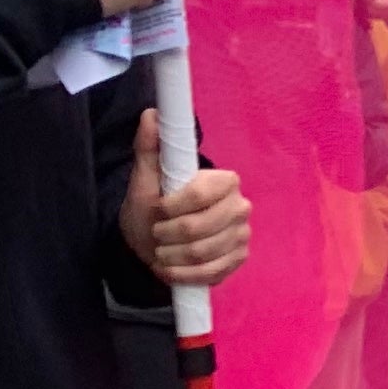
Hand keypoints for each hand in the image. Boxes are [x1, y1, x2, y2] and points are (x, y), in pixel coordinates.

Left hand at [123, 111, 250, 287]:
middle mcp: (240, 206)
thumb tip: (151, 114)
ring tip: (162, 250)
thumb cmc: (152, 208)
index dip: (173, 206)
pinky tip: (172, 268)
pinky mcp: (239, 259)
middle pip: (198, 228)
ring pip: (202, 253)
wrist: (156, 244)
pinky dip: (183, 274)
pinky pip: (210, 272)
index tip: (158, 209)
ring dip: (171, 256)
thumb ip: (150, 148)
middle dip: (166, 235)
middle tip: (156, 233)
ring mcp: (242, 235)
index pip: (201, 194)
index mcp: (224, 181)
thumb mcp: (145, 179)